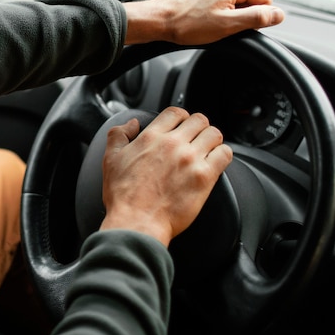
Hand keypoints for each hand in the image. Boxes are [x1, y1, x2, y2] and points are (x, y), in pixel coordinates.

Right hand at [100, 107, 231, 246]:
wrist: (136, 222)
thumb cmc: (123, 197)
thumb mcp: (110, 159)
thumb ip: (118, 135)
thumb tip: (132, 124)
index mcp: (151, 137)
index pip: (175, 113)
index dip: (181, 117)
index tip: (182, 125)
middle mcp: (172, 144)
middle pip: (198, 120)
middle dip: (198, 127)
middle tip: (195, 139)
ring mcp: (190, 159)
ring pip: (214, 134)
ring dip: (212, 140)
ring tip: (207, 150)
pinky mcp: (204, 177)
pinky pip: (225, 154)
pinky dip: (222, 155)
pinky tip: (215, 162)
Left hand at [123, 0, 283, 44]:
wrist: (160, 20)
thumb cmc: (187, 23)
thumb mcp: (228, 25)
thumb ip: (257, 18)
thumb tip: (279, 15)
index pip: (265, 0)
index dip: (254, 18)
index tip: (235, 25)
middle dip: (240, 15)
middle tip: (220, 24)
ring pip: (238, 0)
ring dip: (229, 13)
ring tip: (209, 21)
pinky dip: (219, 9)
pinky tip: (205, 17)